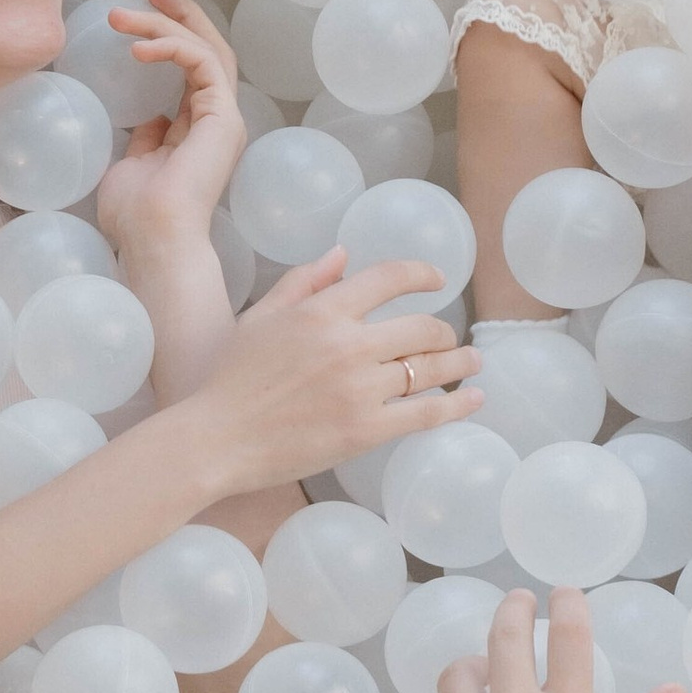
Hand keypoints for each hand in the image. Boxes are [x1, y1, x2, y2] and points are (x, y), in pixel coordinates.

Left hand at [95, 0, 247, 260]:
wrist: (154, 241)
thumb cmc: (138, 216)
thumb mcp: (135, 166)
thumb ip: (146, 140)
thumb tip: (149, 119)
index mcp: (200, 130)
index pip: (194, 68)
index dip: (173, 35)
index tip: (144, 11)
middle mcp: (218, 120)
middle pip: (210, 49)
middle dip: (182, 15)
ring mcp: (224, 118)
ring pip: (206, 50)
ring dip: (165, 26)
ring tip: (122, 18)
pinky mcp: (222, 117)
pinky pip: (204, 63)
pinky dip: (173, 47)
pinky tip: (138, 47)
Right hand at [183, 249, 481, 500]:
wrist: (218, 438)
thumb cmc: (233, 377)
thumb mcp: (262, 316)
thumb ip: (305, 280)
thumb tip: (343, 254)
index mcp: (323, 311)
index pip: (389, 278)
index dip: (421, 274)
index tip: (437, 280)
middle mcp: (348, 345)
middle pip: (421, 328)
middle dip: (443, 332)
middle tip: (450, 339)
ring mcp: (360, 390)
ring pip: (428, 369)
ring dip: (459, 363)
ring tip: (473, 361)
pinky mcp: (365, 431)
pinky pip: (424, 413)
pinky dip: (456, 405)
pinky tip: (473, 398)